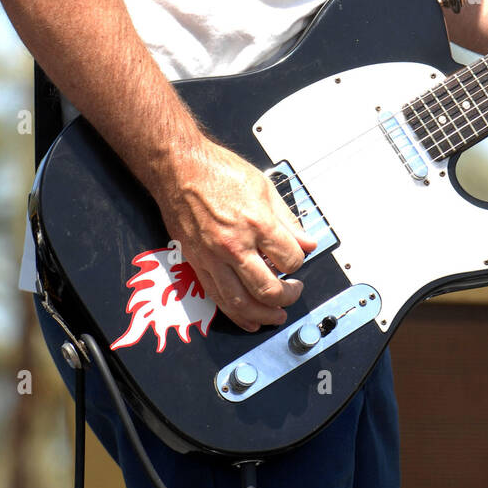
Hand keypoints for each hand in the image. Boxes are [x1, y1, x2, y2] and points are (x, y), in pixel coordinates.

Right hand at [155, 135, 316, 332]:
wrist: (180, 168)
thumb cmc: (218, 171)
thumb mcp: (264, 187)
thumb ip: (288, 220)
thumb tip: (307, 242)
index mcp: (257, 223)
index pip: (290, 259)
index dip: (299, 263)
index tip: (297, 259)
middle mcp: (234, 245)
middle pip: (268, 289)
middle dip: (287, 296)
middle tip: (293, 292)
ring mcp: (213, 257)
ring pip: (241, 302)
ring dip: (264, 315)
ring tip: (276, 315)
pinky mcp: (197, 262)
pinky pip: (218, 297)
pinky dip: (236, 314)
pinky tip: (248, 319)